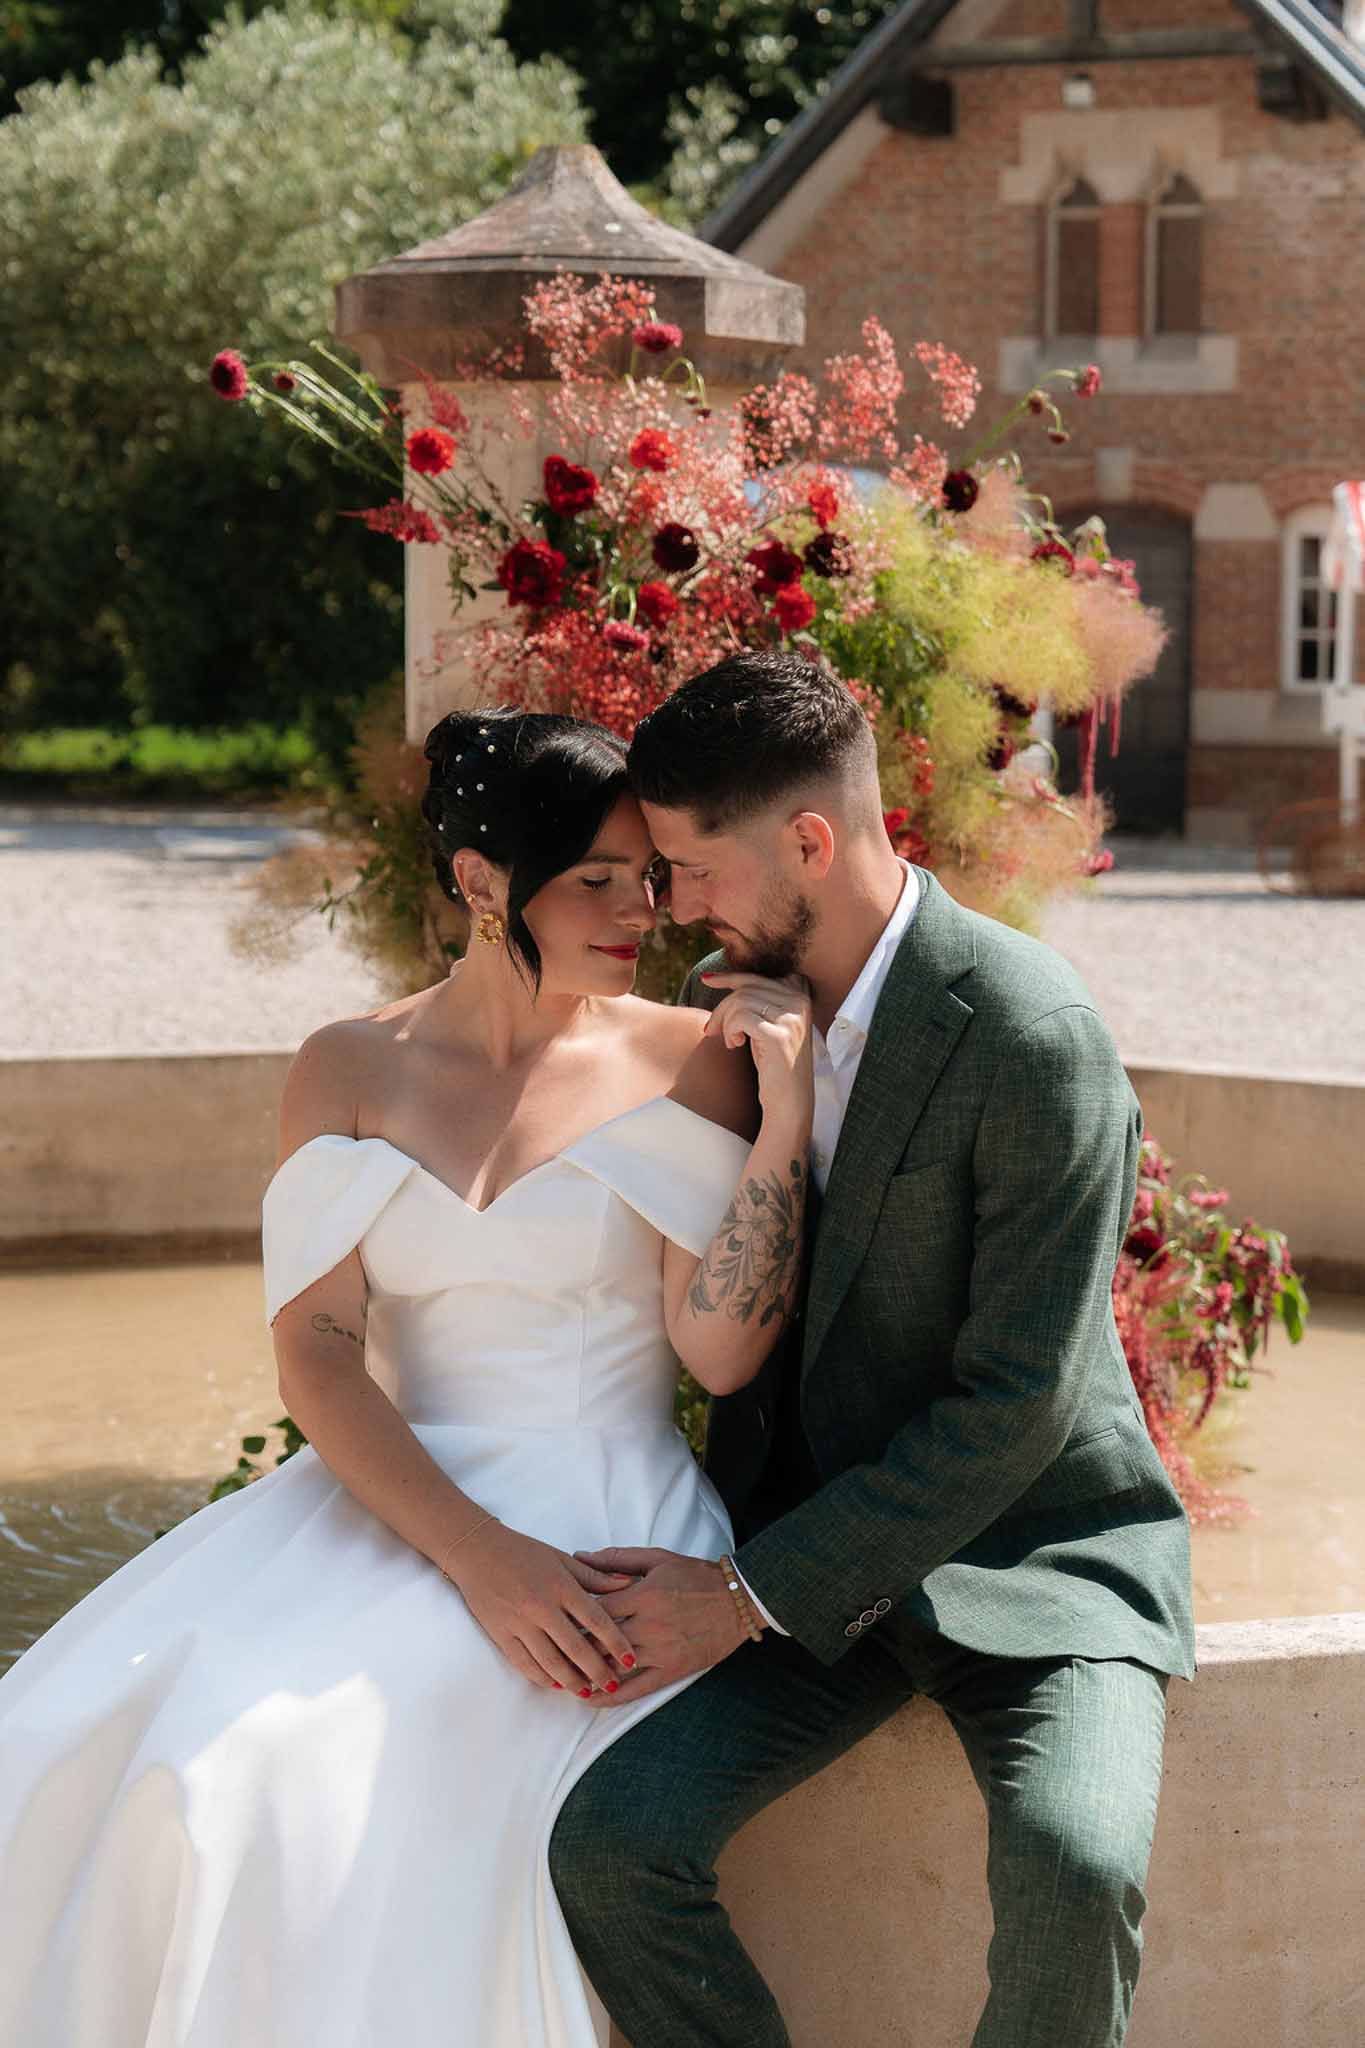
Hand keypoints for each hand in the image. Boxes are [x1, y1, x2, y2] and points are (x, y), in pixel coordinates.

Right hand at [444, 1521, 640, 1696]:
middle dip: (597, 1670)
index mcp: (560, 1585)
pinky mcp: (501, 1634)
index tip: (630, 1660)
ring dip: (571, 1681)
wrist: (477, 1551)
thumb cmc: (523, 1551)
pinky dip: (542, 1677)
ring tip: (588, 1692)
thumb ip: (595, 1576)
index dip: (616, 1643)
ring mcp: (519, 1623)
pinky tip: (557, 1685)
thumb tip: (627, 1584)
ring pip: (550, 1662)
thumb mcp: (561, 1558)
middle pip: (576, 1647)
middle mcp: (541, 1606)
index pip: (596, 1619)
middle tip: (613, 1684)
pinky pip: (524, 1663)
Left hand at [569, 1546, 755, 1706]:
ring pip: (613, 1666)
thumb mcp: (658, 1559)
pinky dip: (610, 1696)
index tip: (551, 1616)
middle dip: (571, 1645)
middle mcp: (648, 1626)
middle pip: (598, 1640)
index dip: (570, 1614)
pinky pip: (635, 1689)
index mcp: (643, 1595)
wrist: (738, 1601)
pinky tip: (590, 1698)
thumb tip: (579, 1556)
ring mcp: (659, 1651)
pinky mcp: (671, 1671)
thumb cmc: (696, 1576)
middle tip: (546, 1649)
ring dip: (584, 1672)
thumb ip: (617, 1559)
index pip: (595, 1608)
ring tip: (559, 1675)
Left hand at [698, 971, 812, 1124]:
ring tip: (729, 1041)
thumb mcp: (768, 1025)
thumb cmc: (773, 1065)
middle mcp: (800, 1003)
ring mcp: (792, 1018)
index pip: (758, 977)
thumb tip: (714, 978)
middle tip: (711, 1029)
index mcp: (800, 996)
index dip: (730, 977)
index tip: (707, 981)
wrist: (789, 1102)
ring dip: (725, 1021)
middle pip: (746, 988)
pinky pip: (740, 1018)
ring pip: (741, 1001)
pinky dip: (729, 1030)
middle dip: (722, 1007)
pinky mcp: (779, 1036)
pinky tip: (734, 1045)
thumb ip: (755, 1001)